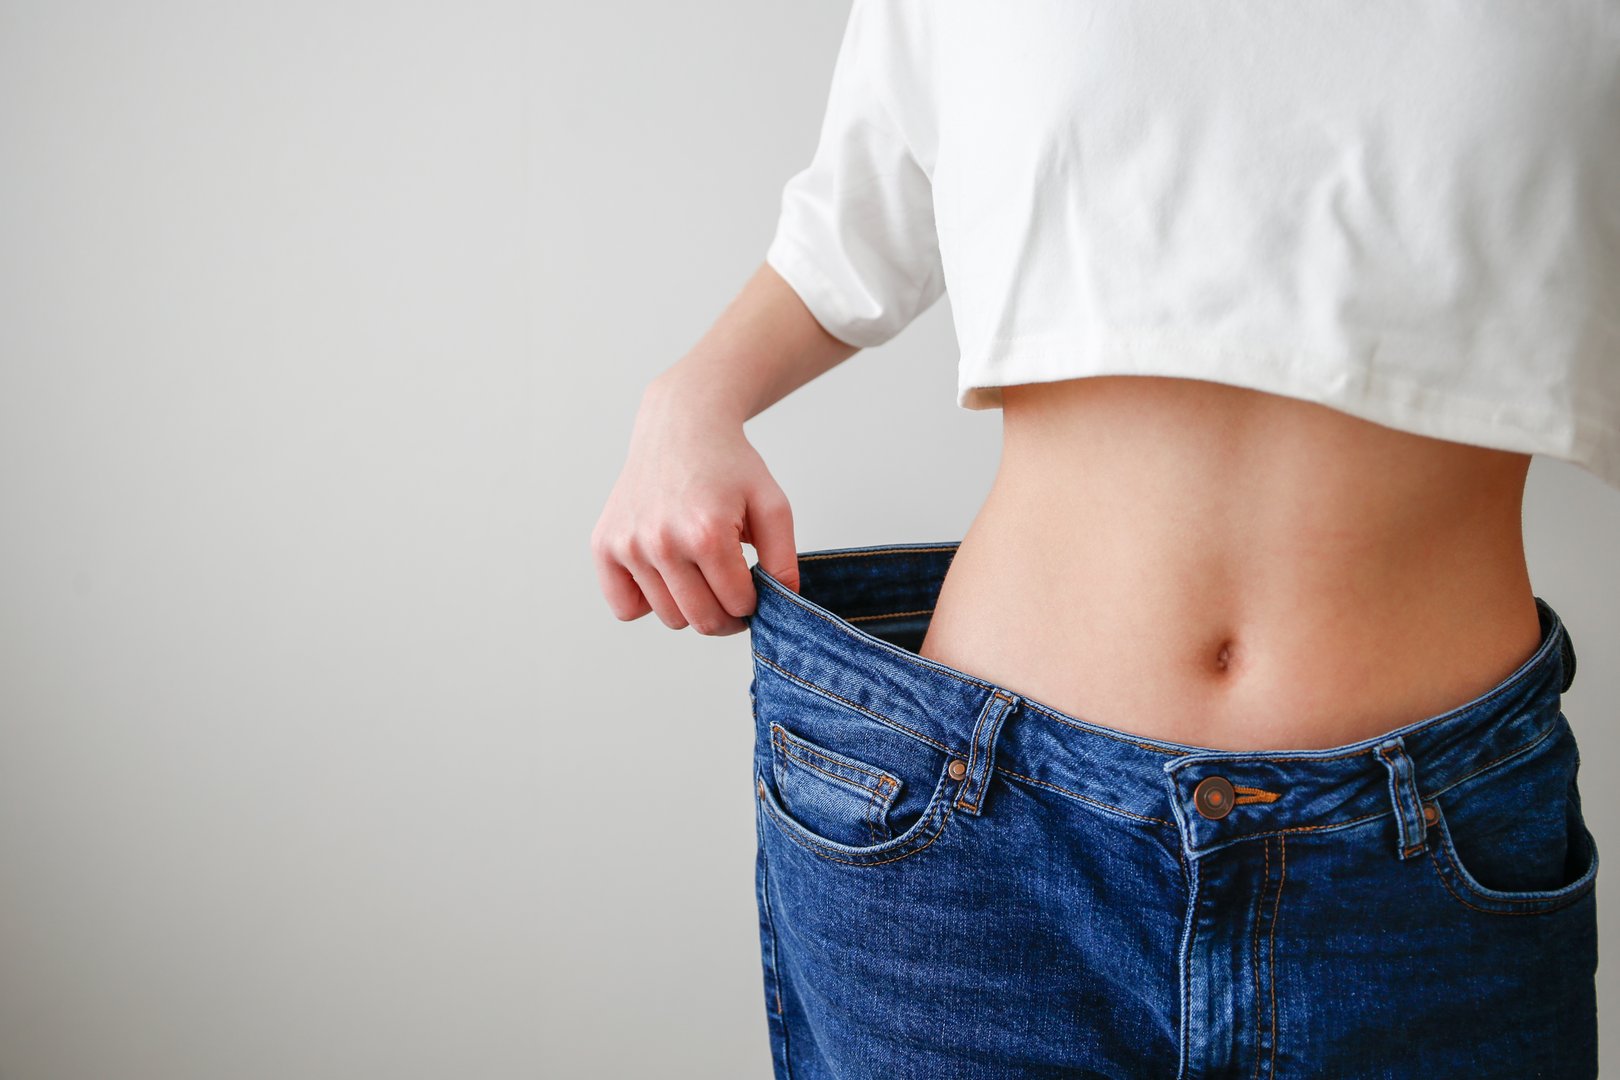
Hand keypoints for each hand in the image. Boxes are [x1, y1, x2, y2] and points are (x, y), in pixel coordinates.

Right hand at [591, 385, 799, 635]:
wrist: (681, 427)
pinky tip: (665, 575)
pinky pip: (625, 607)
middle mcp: (662, 542)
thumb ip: (784, 557)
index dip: (752, 602)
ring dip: (690, 606)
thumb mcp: (772, 504)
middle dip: (726, 616)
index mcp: (706, 533)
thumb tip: (785, 602)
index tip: (753, 588)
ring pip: (667, 617)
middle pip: (701, 620)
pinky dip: (646, 603)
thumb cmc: (728, 465)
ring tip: (699, 573)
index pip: (736, 604)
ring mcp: (628, 545)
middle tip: (731, 593)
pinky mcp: (604, 545)